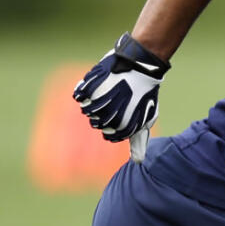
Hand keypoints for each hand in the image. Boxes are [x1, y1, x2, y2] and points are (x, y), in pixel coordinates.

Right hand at [73, 33, 169, 150]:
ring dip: (94, 101)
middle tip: (116, 98)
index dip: (115, 124)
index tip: (123, 110)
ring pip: (86, 110)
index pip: (109, 135)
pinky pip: (78, 96)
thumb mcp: (146, 117)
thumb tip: (137, 161)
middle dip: (105, 113)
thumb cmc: (144, 92)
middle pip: (97, 123)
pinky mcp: (88, 89)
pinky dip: (84, 90)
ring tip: (107, 91)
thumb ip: (138, 140)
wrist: (140, 64)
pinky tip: (97, 84)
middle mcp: (108, 118)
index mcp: (123, 128)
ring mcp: (97, 103)